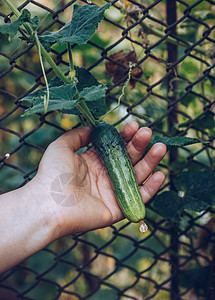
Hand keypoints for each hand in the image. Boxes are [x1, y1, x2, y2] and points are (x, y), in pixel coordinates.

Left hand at [31, 121, 165, 237]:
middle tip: (148, 133)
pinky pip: (138, 198)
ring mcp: (112, 193)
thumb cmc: (53, 174)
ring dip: (150, 162)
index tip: (133, 125)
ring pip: (137, 176)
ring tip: (160, 148)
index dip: (125, 136)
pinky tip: (160, 174)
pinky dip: (151, 189)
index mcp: (94, 162)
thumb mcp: (62, 146)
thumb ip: (78, 135)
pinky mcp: (118, 209)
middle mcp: (105, 176)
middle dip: (139, 145)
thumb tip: (93, 127)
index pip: (115, 147)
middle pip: (129, 159)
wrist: (49, 204)